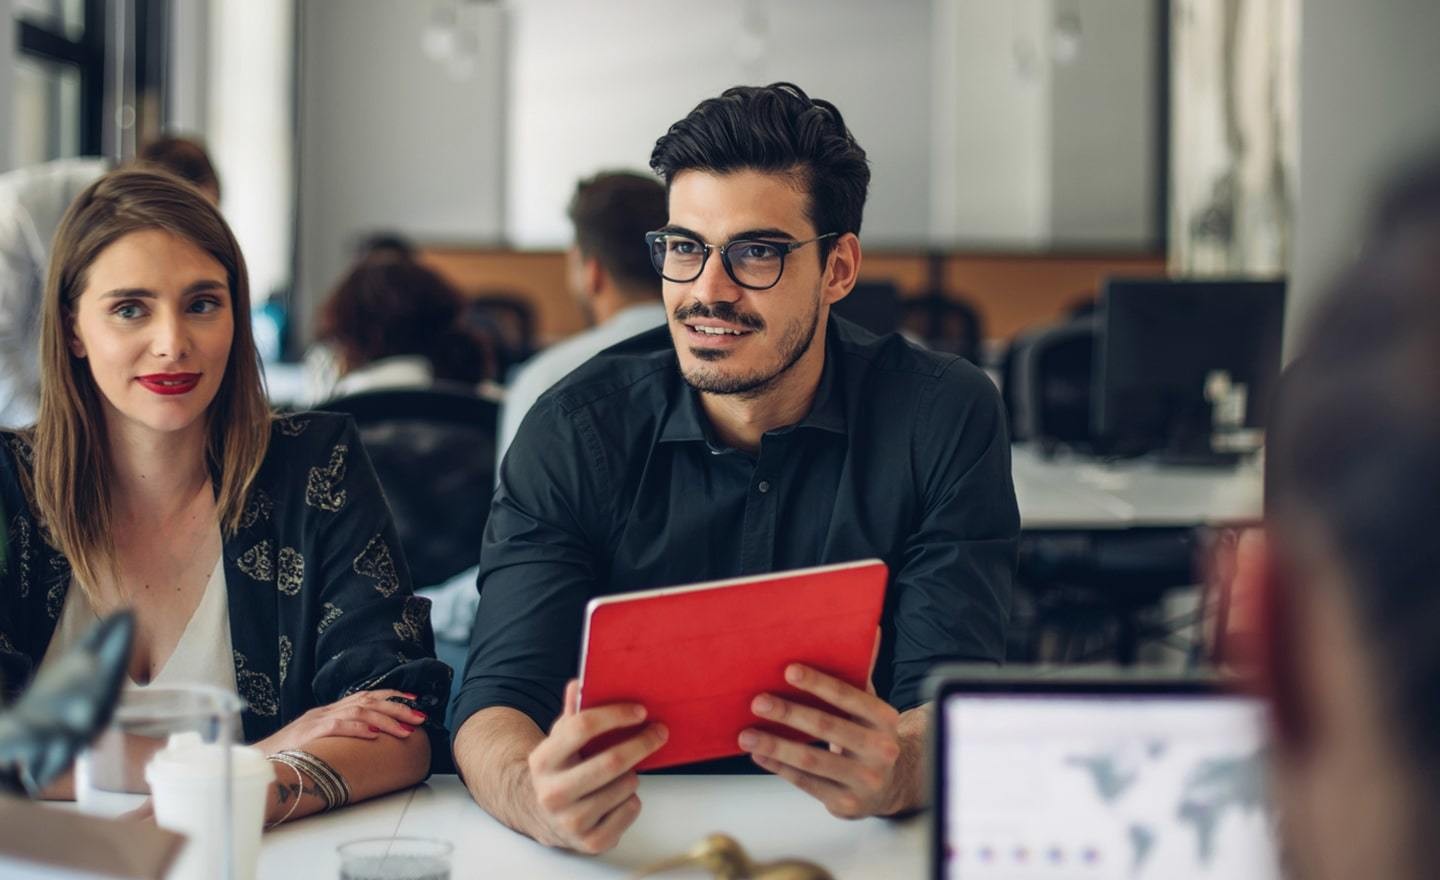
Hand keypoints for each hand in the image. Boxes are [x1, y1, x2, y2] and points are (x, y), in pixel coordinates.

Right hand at [253, 689, 426, 754]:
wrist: (257, 763)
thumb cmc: (289, 757)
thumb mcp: (319, 742)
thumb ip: (339, 736)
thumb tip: (370, 742)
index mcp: (328, 710)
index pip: (365, 695)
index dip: (391, 695)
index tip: (414, 700)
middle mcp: (324, 710)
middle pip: (367, 700)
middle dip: (397, 707)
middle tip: (420, 717)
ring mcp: (316, 720)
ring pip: (358, 712)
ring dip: (385, 720)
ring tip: (405, 730)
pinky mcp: (308, 733)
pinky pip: (337, 726)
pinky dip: (358, 729)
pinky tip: (374, 735)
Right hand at [525, 679, 667, 853]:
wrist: (542, 815)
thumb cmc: (561, 769)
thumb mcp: (561, 739)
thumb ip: (573, 712)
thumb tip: (580, 682)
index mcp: (543, 760)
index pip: (580, 728)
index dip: (615, 715)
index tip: (640, 711)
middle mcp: (552, 793)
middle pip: (611, 762)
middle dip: (642, 743)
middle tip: (660, 732)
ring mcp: (570, 821)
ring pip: (625, 786)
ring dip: (633, 774)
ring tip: (621, 773)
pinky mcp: (590, 842)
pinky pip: (630, 810)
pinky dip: (632, 799)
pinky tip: (617, 796)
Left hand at [739, 662, 906, 818]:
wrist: (890, 787)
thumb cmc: (869, 736)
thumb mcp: (871, 707)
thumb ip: (862, 672)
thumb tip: (870, 629)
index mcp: (885, 719)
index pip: (850, 697)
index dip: (819, 684)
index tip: (789, 671)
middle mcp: (880, 749)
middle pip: (828, 727)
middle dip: (790, 713)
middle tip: (758, 701)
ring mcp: (864, 779)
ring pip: (812, 759)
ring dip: (776, 745)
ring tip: (746, 734)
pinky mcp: (846, 802)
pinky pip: (806, 783)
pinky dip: (779, 768)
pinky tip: (759, 754)